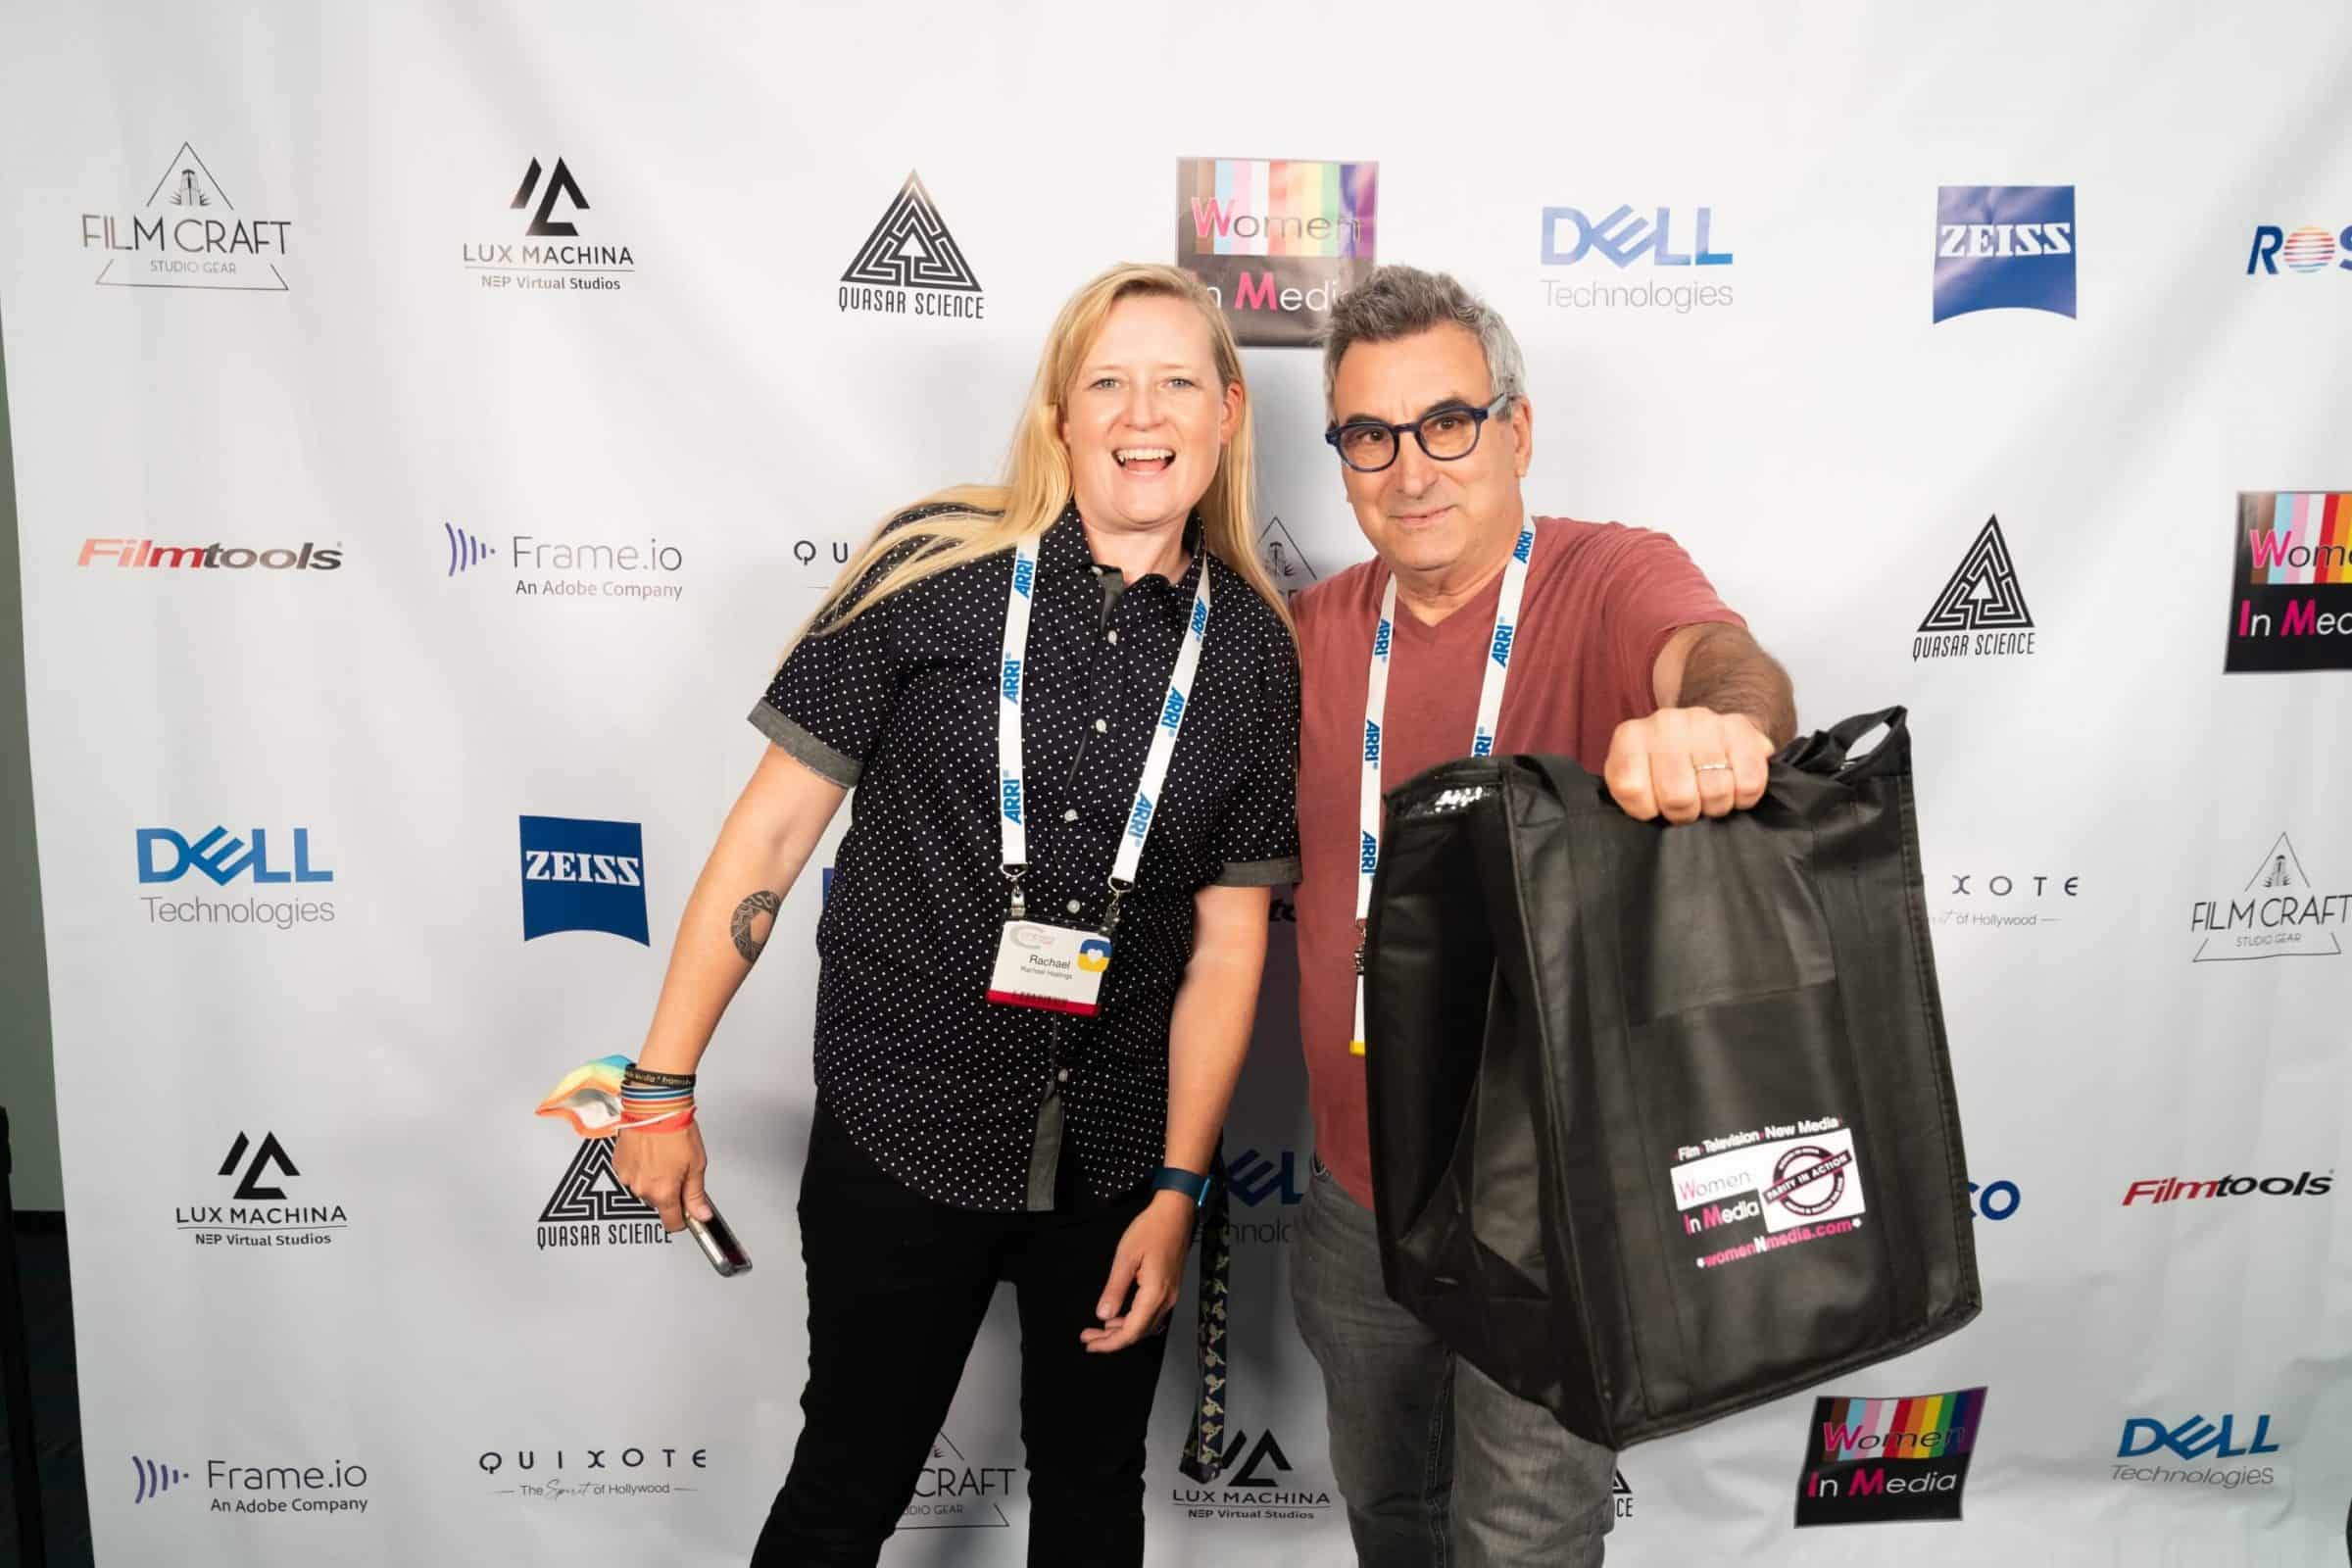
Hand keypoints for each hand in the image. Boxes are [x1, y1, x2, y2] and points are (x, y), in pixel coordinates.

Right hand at [612, 1122, 711, 1232]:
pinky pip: (633, 1174)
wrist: (654, 1106)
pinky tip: (651, 1152)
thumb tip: (701, 1214)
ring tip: (664, 1157)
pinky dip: (642, 1167)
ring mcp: (628, 1176)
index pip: (672, 1222)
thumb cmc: (676, 1129)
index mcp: (662, 1192)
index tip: (689, 1212)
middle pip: (659, 1202)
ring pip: (645, 1188)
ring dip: (654, 1179)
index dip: (683, 1219)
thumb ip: (696, 1195)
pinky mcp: (619, 1164)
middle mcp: (642, 1188)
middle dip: (670, 1192)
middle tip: (680, 1170)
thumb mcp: (696, 1165)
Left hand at [1080, 1191, 1195, 1353]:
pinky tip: (1119, 1316)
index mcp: (1154, 1294)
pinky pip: (1151, 1316)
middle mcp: (1166, 1301)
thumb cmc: (1149, 1230)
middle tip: (1087, 1337)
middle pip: (1139, 1332)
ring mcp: (1171, 1296)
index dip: (1110, 1343)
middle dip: (1112, 1339)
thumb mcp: (1125, 1257)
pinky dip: (1133, 1321)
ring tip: (1098, 1328)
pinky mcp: (1170, 1289)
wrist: (1176, 1213)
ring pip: (1145, 1326)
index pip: (1131, 1331)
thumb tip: (1102, 1316)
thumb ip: (1114, 1289)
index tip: (1089, 1344)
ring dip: (1122, 1331)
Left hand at [1604, 707, 1772, 823]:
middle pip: (1677, 796)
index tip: (1655, 807)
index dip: (1646, 810)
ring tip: (1710, 796)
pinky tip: (1734, 788)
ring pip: (1716, 791)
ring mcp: (1703, 722)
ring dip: (1716, 806)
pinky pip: (1749, 783)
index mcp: (1631, 737)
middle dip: (1685, 813)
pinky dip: (1744, 797)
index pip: (1631, 789)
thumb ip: (1631, 796)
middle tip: (1688, 806)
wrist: (1705, 729)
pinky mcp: (1739, 729)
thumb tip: (1647, 821)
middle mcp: (1665, 723)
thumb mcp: (1635, 777)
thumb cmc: (1664, 766)